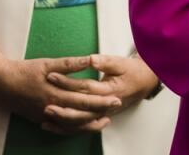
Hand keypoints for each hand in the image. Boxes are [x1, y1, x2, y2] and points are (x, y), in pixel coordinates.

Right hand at [2, 57, 119, 132]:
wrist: (0, 84)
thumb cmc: (24, 71)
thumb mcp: (47, 63)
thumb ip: (69, 64)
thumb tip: (89, 60)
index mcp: (56, 94)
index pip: (84, 100)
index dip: (101, 100)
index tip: (116, 98)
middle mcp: (53, 108)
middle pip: (82, 113)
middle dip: (100, 111)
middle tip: (116, 107)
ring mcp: (46, 116)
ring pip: (72, 125)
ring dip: (89, 123)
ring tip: (104, 120)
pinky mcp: (41, 118)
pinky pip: (60, 128)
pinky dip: (73, 128)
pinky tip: (82, 126)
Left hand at [45, 54, 159, 123]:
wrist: (145, 82)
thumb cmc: (132, 71)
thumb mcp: (121, 63)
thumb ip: (105, 61)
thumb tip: (90, 59)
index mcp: (109, 91)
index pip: (84, 87)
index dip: (67, 82)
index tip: (51, 75)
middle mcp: (105, 106)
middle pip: (80, 110)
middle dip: (61, 106)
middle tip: (44, 101)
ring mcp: (102, 114)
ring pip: (80, 122)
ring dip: (62, 120)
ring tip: (45, 116)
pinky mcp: (98, 117)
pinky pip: (80, 127)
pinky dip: (65, 128)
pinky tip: (51, 126)